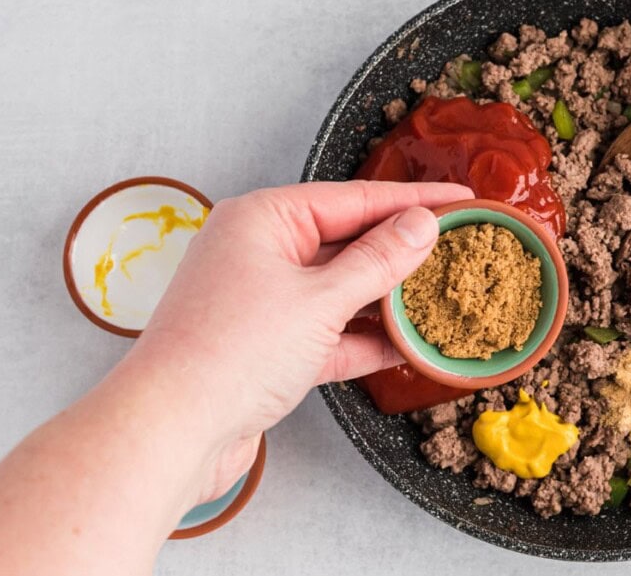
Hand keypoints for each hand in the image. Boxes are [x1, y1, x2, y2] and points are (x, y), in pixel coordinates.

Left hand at [127, 180, 472, 502]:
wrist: (168, 434)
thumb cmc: (230, 354)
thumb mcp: (320, 300)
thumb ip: (378, 261)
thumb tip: (421, 224)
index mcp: (264, 219)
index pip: (356, 198)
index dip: (415, 198)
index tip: (462, 197)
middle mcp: (261, 252)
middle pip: (350, 241)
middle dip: (404, 251)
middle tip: (462, 247)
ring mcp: (264, 301)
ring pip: (342, 290)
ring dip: (389, 300)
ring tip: (445, 297)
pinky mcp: (269, 348)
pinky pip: (330, 332)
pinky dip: (366, 339)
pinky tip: (409, 347)